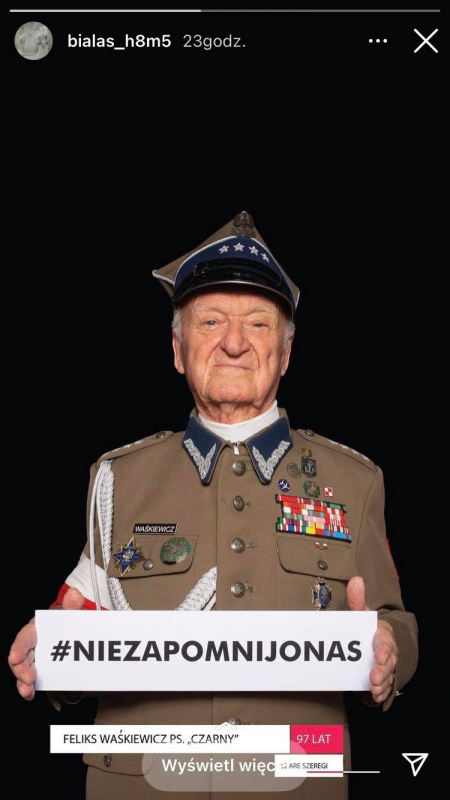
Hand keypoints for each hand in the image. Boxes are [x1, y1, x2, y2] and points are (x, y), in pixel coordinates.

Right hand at [8, 588, 84, 700]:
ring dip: (23, 682)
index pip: (25, 637)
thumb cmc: (67, 623)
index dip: (19, 647)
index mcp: (36, 629)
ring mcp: (34, 659)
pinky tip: (30, 694)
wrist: (72, 635)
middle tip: (29, 678)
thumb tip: (74, 594)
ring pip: (23, 671)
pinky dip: (29, 688)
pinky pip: (30, 681)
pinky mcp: (39, 671)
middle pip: (20, 657)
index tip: (16, 656)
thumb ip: (72, 605)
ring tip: (28, 691)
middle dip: (21, 669)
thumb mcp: (70, 614)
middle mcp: (32, 645)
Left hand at [346, 576, 397, 703]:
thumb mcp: (361, 612)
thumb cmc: (365, 625)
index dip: (382, 649)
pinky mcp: (383, 676)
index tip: (377, 655)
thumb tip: (356, 580)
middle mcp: (388, 650)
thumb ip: (357, 598)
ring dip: (381, 683)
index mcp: (382, 633)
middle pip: (388, 661)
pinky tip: (375, 696)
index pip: (385, 641)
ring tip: (373, 689)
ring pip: (387, 674)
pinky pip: (385, 685)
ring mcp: (386, 664)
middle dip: (381, 670)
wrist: (372, 639)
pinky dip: (381, 692)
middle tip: (373, 678)